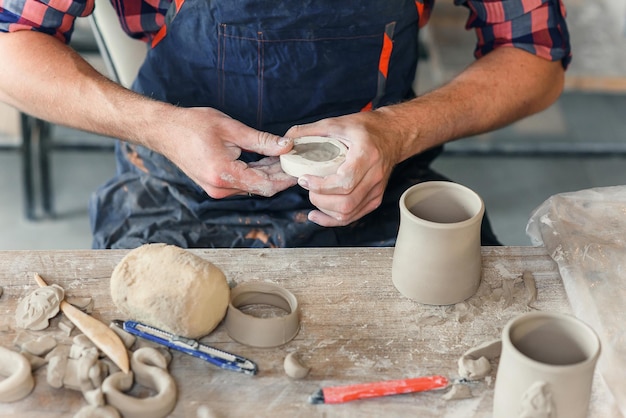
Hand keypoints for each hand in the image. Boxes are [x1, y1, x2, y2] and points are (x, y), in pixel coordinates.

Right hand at [156, 107, 297, 197]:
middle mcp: (220, 187)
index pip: (265, 186)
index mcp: (224, 174)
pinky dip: (255, 173)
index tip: (299, 169)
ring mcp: (216, 189)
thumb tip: (286, 146)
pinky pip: (241, 182)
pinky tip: (267, 161)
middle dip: (280, 175)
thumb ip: (261, 141)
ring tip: (284, 157)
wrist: (164, 130)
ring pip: (251, 185)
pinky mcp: (214, 186)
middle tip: (296, 160)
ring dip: (268, 174)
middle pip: (260, 187)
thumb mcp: (231, 129)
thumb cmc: (193, 125)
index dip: (285, 179)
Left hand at [285, 110, 403, 226]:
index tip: (304, 179)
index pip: (344, 182)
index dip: (321, 186)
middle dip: (319, 199)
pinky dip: (333, 219)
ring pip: (348, 213)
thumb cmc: (367, 128)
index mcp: (367, 156)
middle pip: (345, 202)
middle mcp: (375, 176)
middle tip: (307, 186)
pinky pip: (353, 216)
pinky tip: (318, 214)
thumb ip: (311, 131)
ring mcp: (376, 190)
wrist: (393, 134)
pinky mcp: (375, 198)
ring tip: (313, 197)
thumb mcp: (339, 123)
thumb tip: (287, 139)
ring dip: (324, 210)